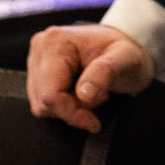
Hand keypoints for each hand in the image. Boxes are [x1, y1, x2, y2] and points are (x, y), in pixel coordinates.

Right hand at [26, 23, 154, 133]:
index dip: (71, 113)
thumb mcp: (124, 59)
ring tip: (94, 91)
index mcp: (55, 42)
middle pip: (44, 101)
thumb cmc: (126, 50)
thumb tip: (84, 95)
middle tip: (100, 95)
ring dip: (70, 107)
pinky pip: (45, 101)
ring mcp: (37, 60)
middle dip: (73, 108)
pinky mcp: (39, 72)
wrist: (126, 43)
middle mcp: (41, 48)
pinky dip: (66, 104)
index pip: (51, 93)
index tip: (93, 122)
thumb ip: (104, 73)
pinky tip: (83, 92)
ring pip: (43, 104)